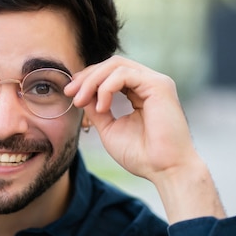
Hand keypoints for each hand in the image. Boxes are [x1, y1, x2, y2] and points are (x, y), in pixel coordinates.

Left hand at [66, 55, 197, 180]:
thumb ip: (96, 109)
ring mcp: (156, 82)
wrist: (165, 171)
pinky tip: (102, 107)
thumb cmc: (142, 156)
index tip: (70, 93)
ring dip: (92, 81)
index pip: (111, 73)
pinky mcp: (159, 85)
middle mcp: (149, 83)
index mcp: (140, 92)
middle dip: (87, 76)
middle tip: (70, 92)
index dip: (88, 79)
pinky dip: (106, 88)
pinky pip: (124, 74)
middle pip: (112, 64)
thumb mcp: (110, 128)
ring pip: (116, 65)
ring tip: (81, 101)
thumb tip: (80, 94)